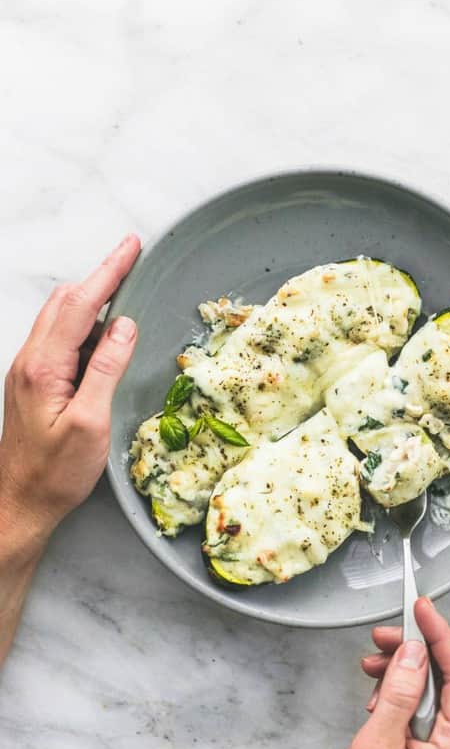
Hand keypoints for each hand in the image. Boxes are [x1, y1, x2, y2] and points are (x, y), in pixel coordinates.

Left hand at [0, 235, 139, 540]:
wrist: (18, 501)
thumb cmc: (56, 471)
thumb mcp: (91, 423)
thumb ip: (106, 369)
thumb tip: (124, 325)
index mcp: (45, 366)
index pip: (81, 305)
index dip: (108, 272)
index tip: (132, 246)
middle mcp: (31, 360)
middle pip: (66, 301)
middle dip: (100, 274)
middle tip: (133, 258)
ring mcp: (30, 371)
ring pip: (60, 316)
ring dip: (91, 294)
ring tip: (123, 283)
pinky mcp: (35, 383)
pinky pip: (59, 336)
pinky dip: (84, 319)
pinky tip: (103, 326)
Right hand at [326, 597, 449, 748]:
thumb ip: (398, 696)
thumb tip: (414, 654)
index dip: (440, 635)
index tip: (421, 608)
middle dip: (418, 648)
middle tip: (385, 636)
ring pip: (437, 686)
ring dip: (406, 669)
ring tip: (373, 667)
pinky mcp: (438, 747)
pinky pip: (427, 704)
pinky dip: (403, 690)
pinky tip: (379, 693)